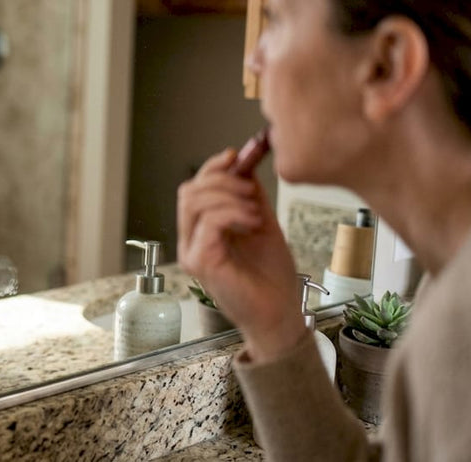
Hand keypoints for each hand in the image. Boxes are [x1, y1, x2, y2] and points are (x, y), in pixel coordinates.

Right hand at [177, 149, 305, 361]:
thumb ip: (251, 198)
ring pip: (194, 202)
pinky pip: (208, 222)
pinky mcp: (201, 263)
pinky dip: (233, 213)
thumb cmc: (272, 279)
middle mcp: (191, 241)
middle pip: (189, 191)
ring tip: (255, 209)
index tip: (237, 156)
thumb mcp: (263, 225)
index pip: (194, 188)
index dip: (213, 168)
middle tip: (250, 189)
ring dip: (229, 196)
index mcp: (202, 232)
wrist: (281, 314)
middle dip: (221, 180)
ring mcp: (192, 252)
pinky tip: (253, 222)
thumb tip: (246, 165)